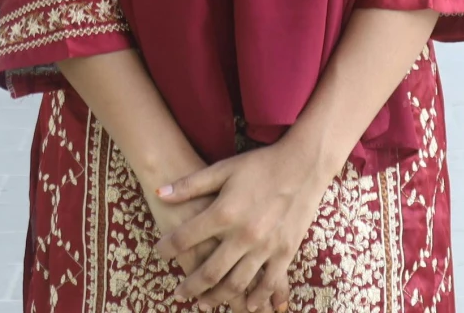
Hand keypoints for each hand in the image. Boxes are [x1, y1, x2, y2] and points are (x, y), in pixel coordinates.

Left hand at [153, 137, 334, 312]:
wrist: (304, 164)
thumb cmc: (261, 164)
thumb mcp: (224, 169)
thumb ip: (191, 184)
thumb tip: (159, 192)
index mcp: (224, 212)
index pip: (186, 237)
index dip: (169, 248)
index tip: (160, 254)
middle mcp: (243, 234)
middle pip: (210, 271)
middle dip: (191, 287)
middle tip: (179, 295)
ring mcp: (266, 246)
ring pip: (236, 283)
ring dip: (217, 298)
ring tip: (204, 304)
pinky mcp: (285, 252)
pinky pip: (268, 283)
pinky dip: (257, 298)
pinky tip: (246, 306)